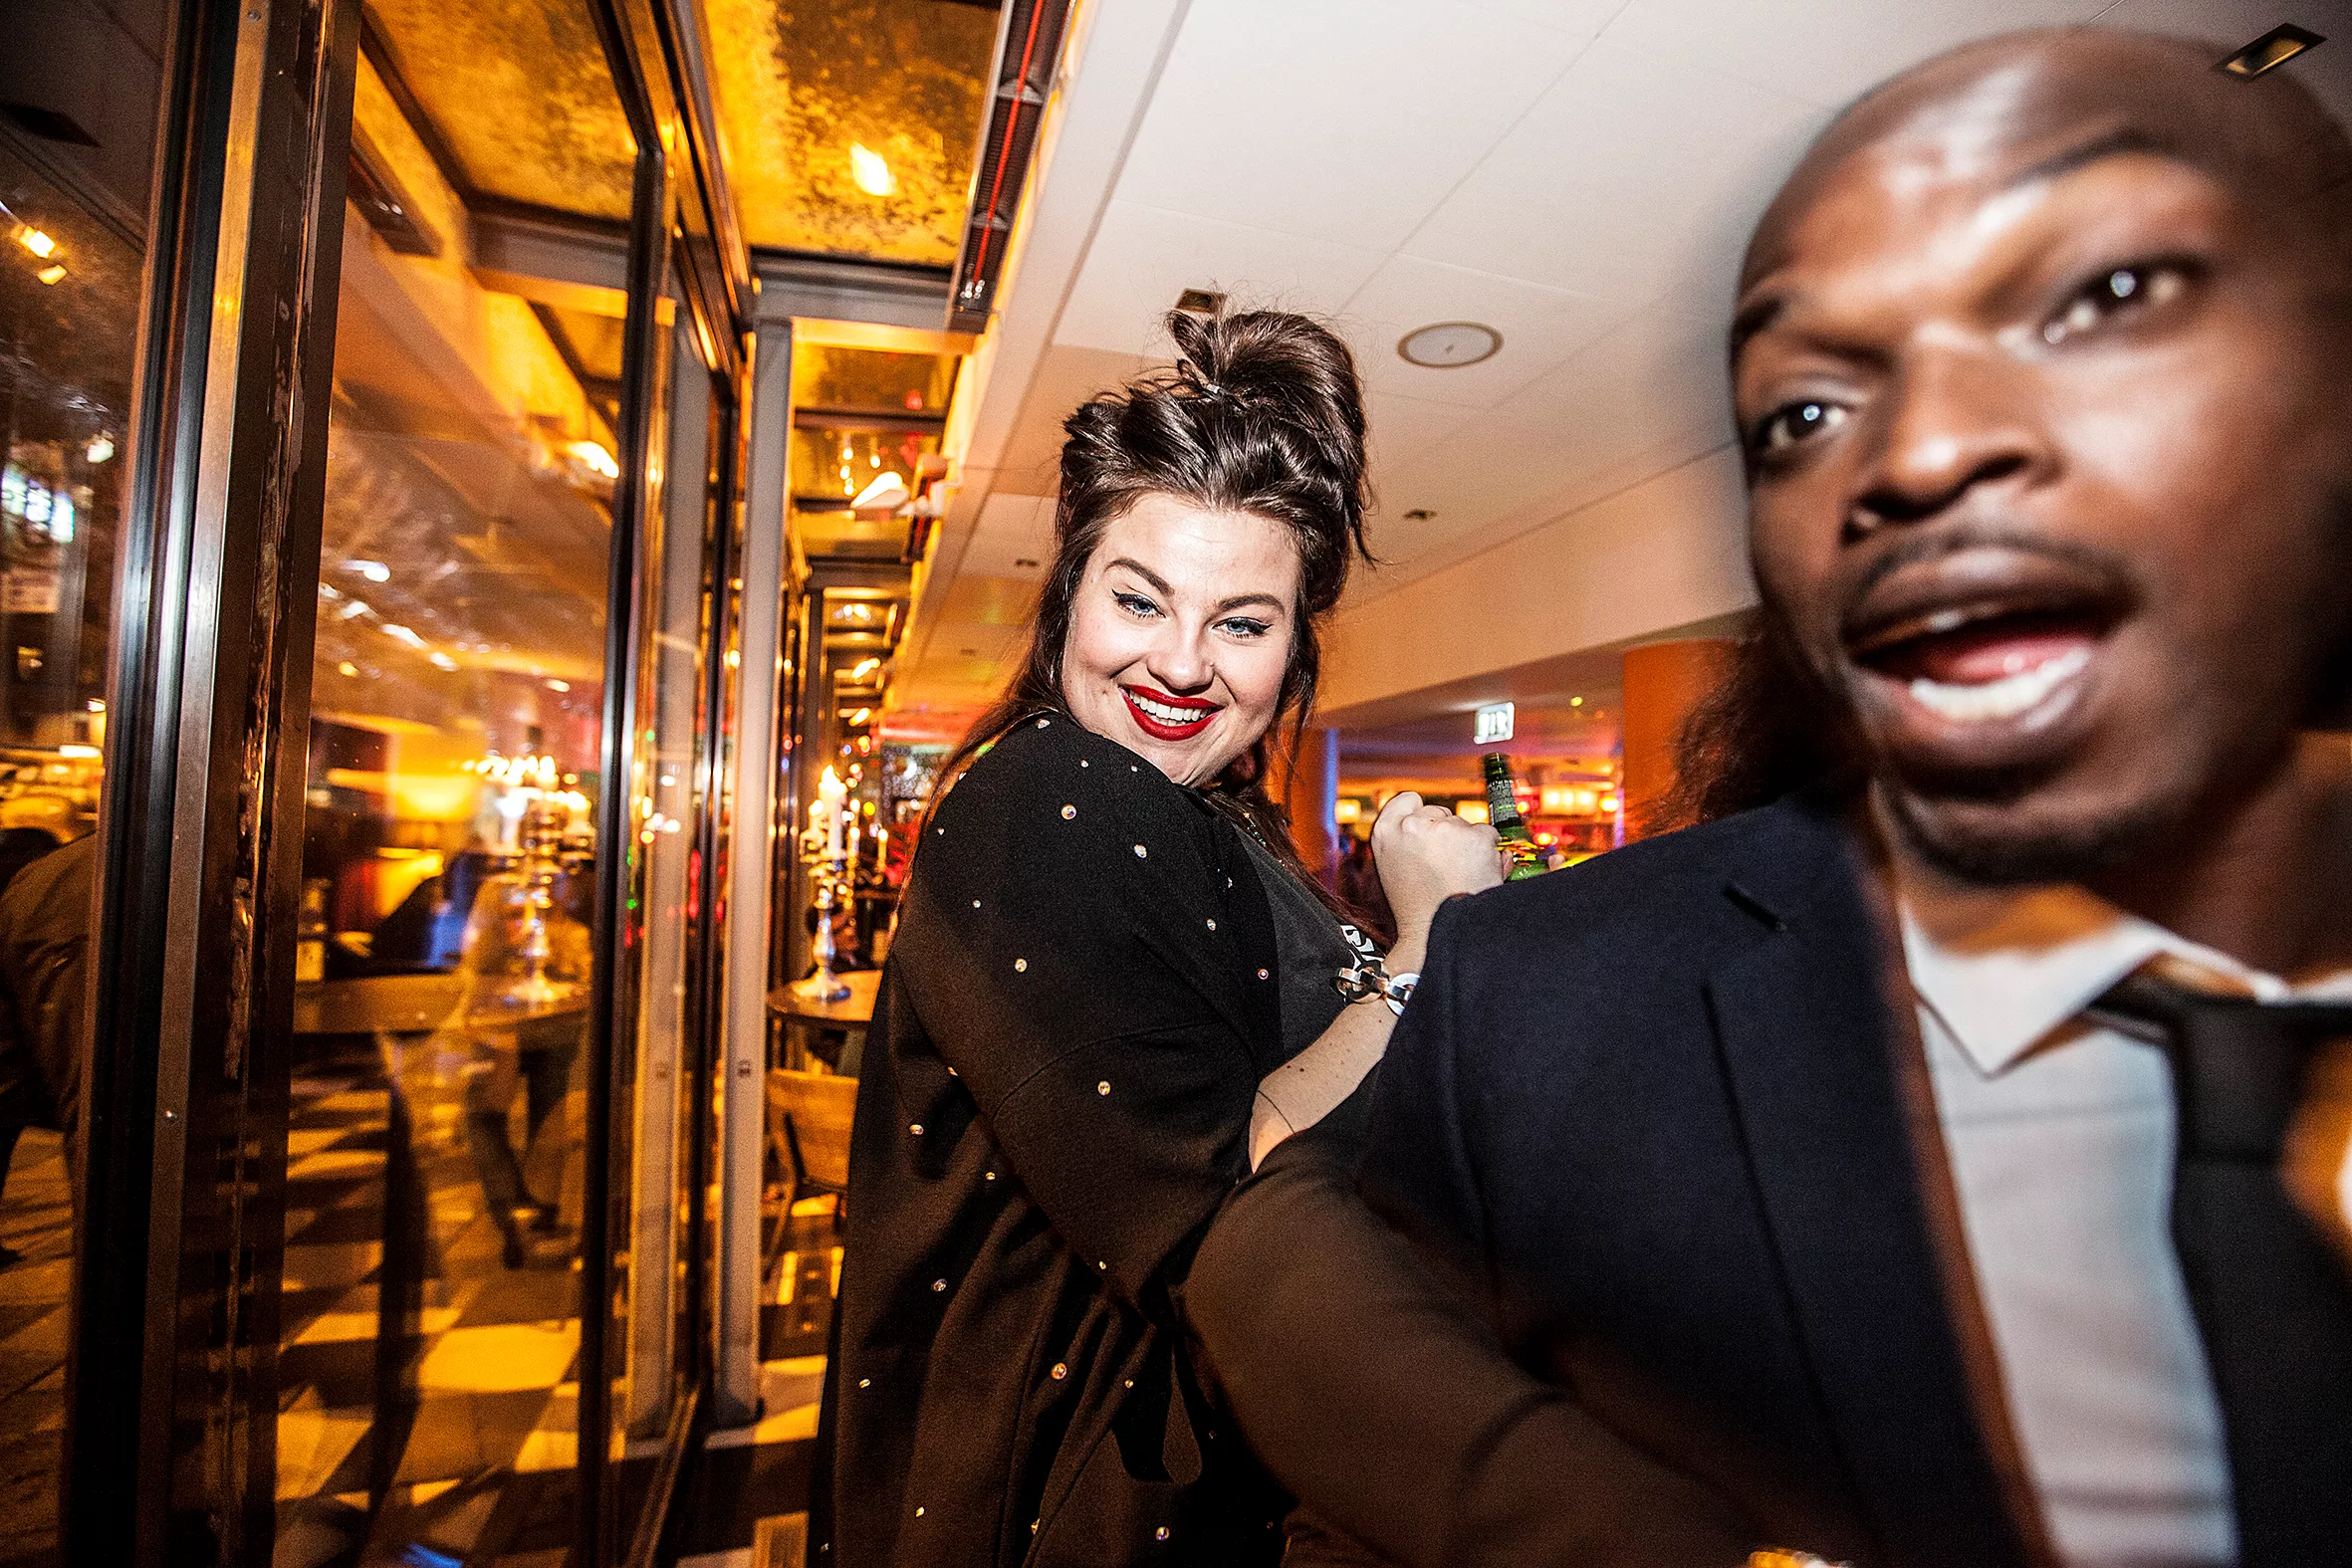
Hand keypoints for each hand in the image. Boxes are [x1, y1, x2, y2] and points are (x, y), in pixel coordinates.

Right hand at [1369, 791, 1504, 944]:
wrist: (1438, 934)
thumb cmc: (1419, 912)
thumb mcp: (1395, 871)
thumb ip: (1408, 842)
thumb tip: (1440, 824)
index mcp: (1385, 833)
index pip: (1407, 800)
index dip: (1422, 814)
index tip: (1429, 831)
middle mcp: (1412, 826)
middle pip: (1440, 813)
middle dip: (1448, 833)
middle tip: (1445, 867)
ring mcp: (1445, 829)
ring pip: (1466, 825)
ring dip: (1469, 845)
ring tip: (1460, 876)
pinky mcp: (1475, 838)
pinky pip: (1490, 836)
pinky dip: (1489, 853)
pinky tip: (1476, 875)